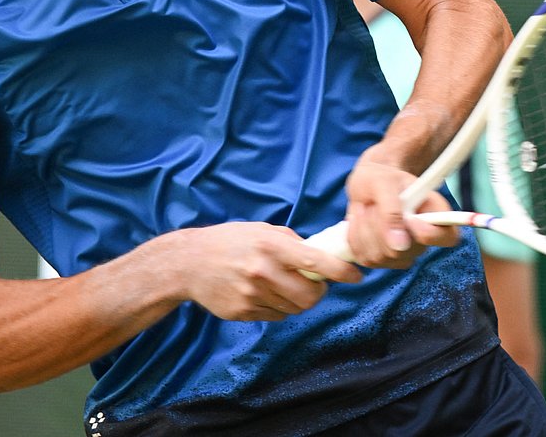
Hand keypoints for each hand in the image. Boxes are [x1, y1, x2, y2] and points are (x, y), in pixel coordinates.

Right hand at [171, 222, 361, 320]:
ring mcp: (251, 295)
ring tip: (283, 284)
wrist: (189, 263)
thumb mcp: (263, 230)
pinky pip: (275, 316)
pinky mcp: (242, 312)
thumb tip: (323, 257)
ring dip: (297, 300)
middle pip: (310, 297)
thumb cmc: (231, 241)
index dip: (342, 271)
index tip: (356, 276)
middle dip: (319, 292)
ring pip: (294, 309)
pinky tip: (263, 293)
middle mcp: (263, 271)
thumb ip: (293, 243)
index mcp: (271, 245)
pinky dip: (278, 307)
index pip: (317, 262)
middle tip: (314, 284)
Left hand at [343, 149, 458, 268]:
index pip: (449, 237)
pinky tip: (359, 221)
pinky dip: (355, 237)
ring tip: (367, 209)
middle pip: (404, 252)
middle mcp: (422, 240)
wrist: (366, 186)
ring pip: (380, 256)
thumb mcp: (384, 183)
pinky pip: (365, 258)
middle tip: (376, 203)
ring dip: (365, 229)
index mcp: (435, 215)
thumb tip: (399, 245)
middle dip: (381, 225)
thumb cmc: (381, 179)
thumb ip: (392, 210)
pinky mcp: (381, 260)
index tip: (410, 217)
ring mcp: (402, 254)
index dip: (430, 234)